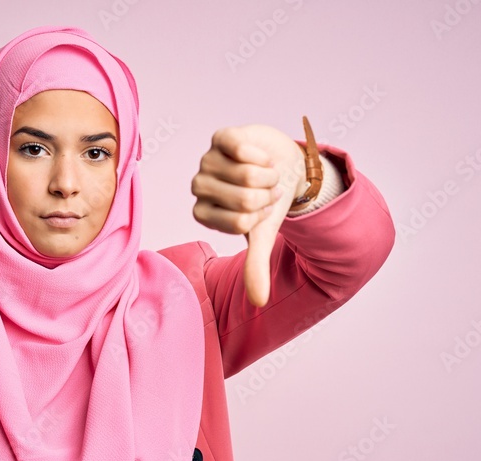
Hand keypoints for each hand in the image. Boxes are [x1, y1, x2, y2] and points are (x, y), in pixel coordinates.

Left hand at [191, 124, 306, 305]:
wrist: (282, 167)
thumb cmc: (267, 201)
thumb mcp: (262, 234)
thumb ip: (255, 265)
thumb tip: (258, 302)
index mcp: (203, 214)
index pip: (239, 222)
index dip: (261, 215)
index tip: (262, 210)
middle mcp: (199, 187)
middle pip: (243, 198)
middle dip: (267, 195)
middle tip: (267, 190)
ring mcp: (207, 160)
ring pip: (245, 173)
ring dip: (267, 175)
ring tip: (265, 174)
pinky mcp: (220, 138)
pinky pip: (240, 148)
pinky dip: (260, 155)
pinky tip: (260, 157)